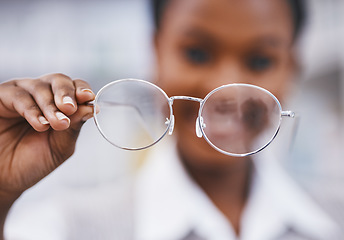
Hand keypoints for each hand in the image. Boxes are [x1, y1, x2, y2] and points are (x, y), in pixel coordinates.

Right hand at [0, 73, 94, 198]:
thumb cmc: (34, 161)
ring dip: (51, 106)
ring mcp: (21, 94)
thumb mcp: (61, 145)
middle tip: (70, 109)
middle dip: (67, 94)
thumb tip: (92, 107)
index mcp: (59, 103)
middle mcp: (41, 94)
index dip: (82, 89)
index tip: (88, 98)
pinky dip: (32, 110)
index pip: (75, 87)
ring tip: (58, 124)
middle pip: (59, 80)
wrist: (5, 179)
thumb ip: (75, 126)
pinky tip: (41, 125)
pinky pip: (18, 97)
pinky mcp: (1, 98)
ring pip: (40, 87)